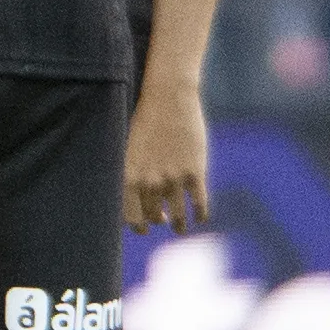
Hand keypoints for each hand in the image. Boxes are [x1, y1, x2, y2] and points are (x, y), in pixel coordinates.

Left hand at [123, 83, 209, 231]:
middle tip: (162, 221)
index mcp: (129, 176)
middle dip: (157, 222)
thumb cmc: (145, 122)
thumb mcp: (130, 149)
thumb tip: (134, 194)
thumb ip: (132, 172)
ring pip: (178, 215)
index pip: (129, 215)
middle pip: (154, 216)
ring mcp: (174, 179)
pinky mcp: (195, 173)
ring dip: (179, 226)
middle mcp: (150, 182)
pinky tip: (200, 218)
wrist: (169, 100)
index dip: (136, 225)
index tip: (142, 228)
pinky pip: (199, 203)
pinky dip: (200, 214)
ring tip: (180, 229)